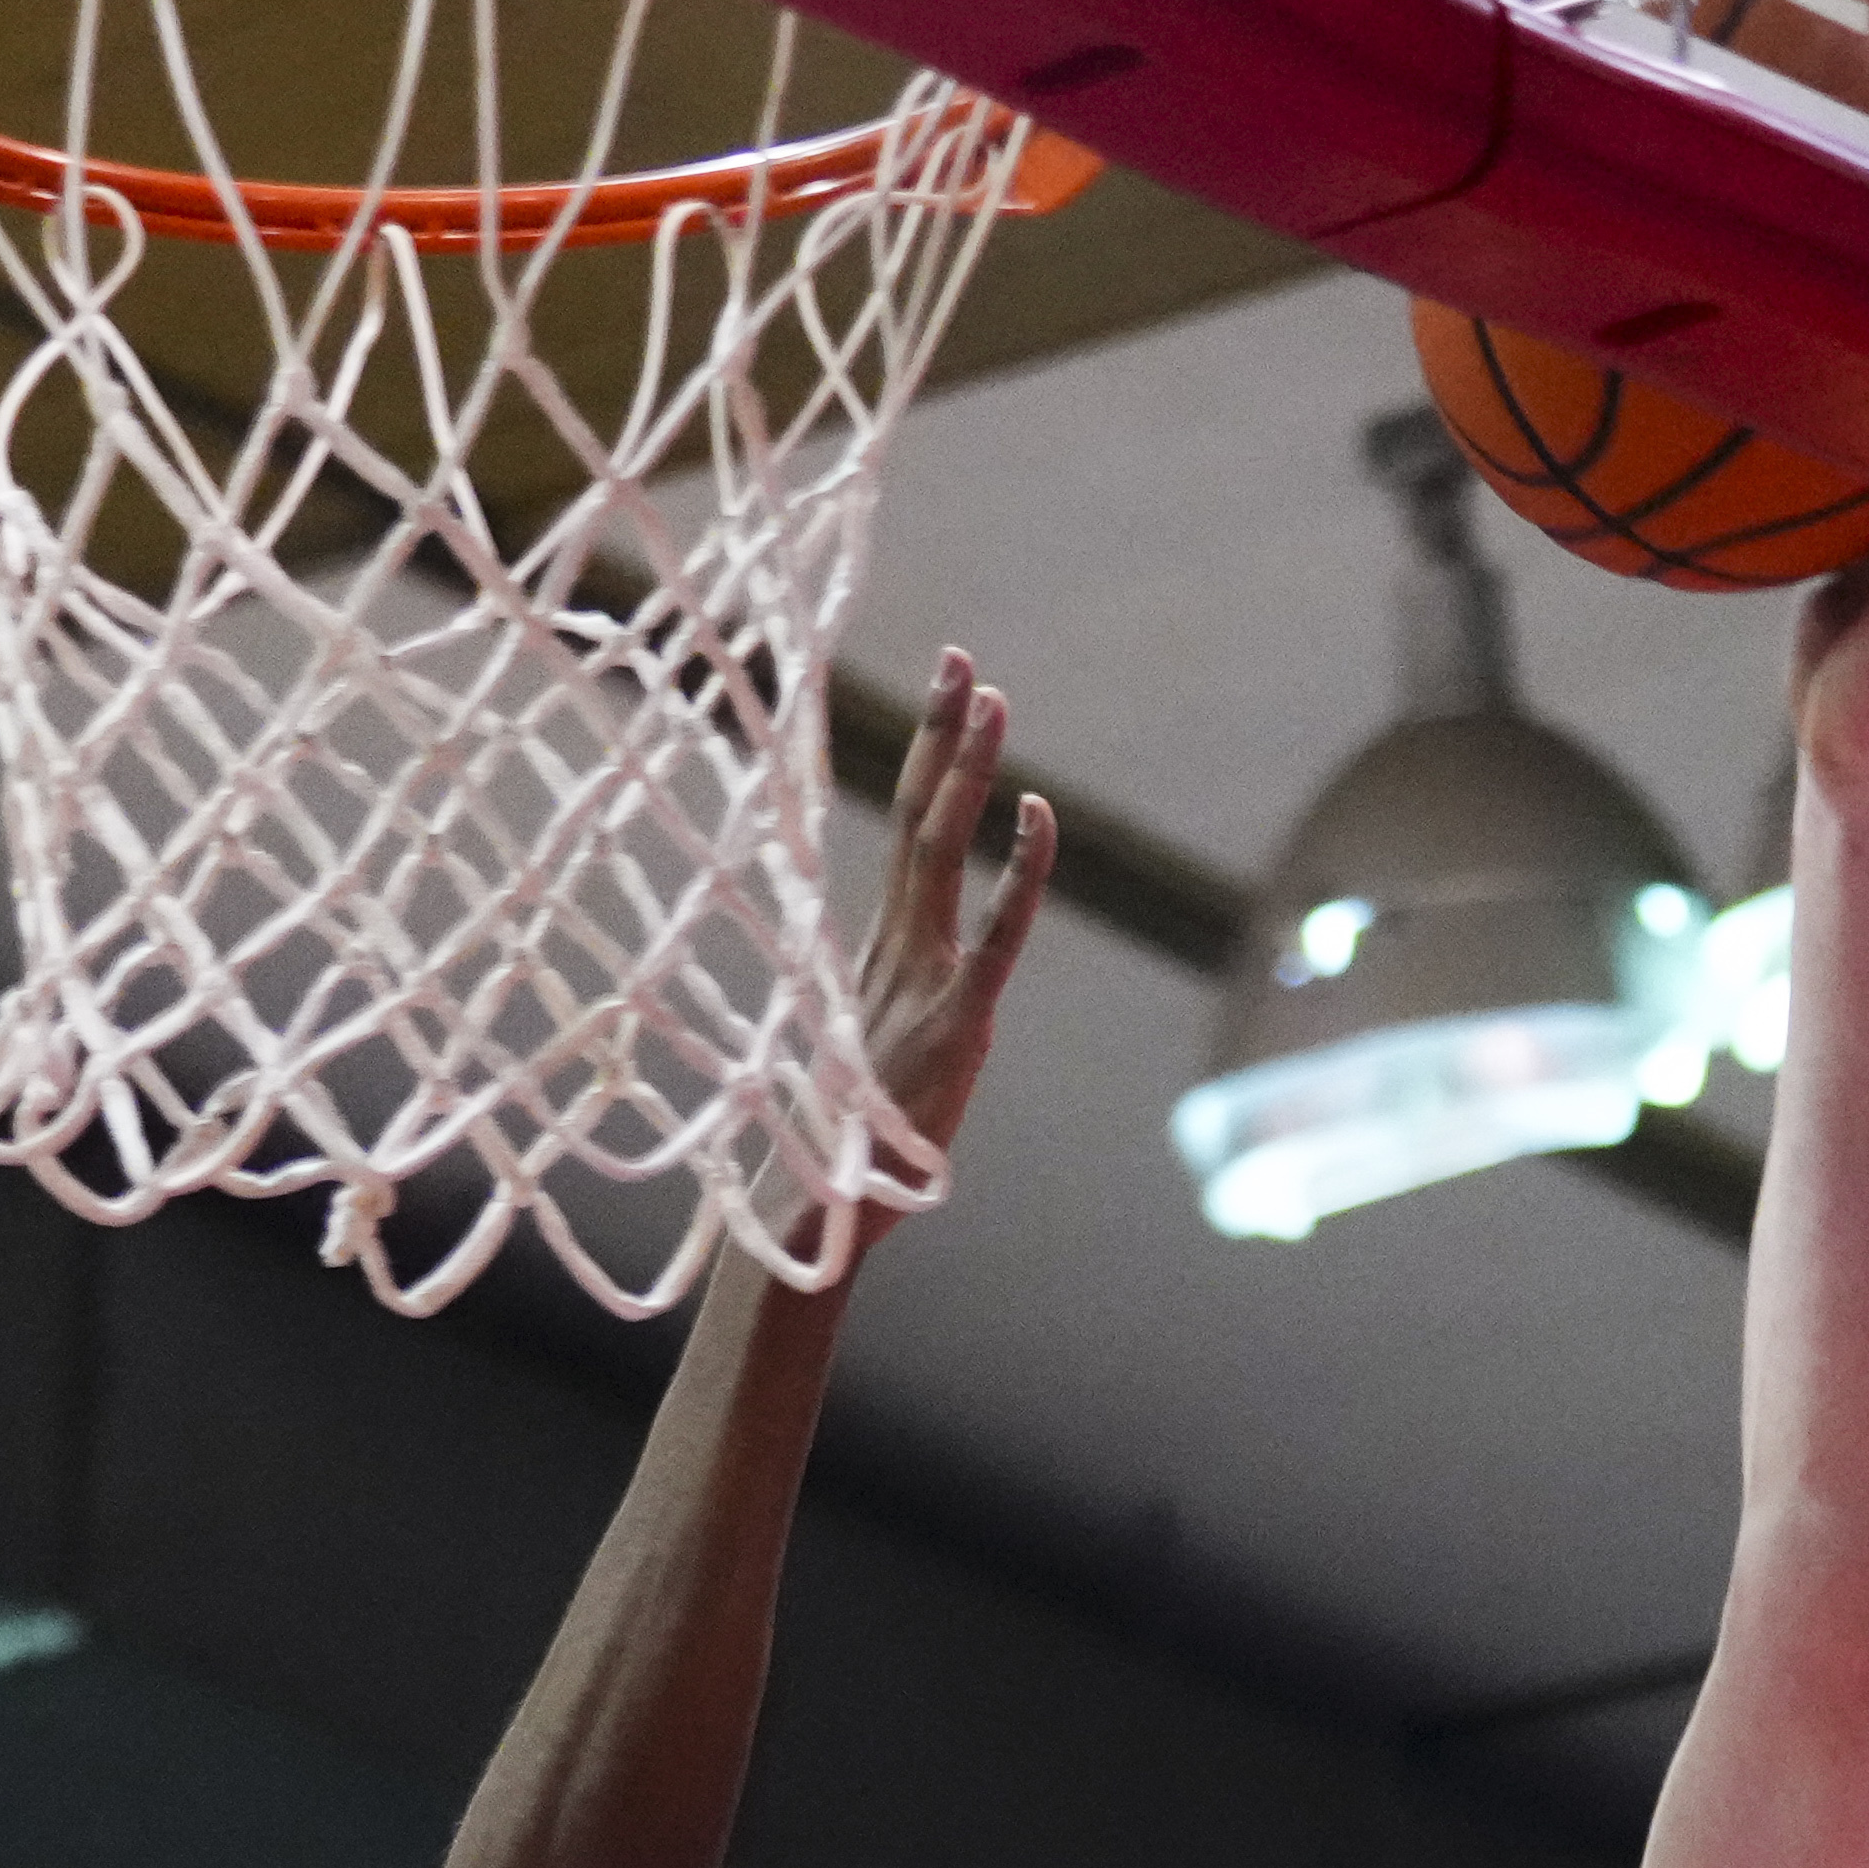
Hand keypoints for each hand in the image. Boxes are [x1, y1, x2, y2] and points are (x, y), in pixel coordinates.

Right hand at [854, 649, 1055, 1190]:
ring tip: (989, 697)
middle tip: (960, 658)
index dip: (927, 758)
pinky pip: (996, 934)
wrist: (829, 1209)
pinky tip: (1039, 814)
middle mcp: (896, 948)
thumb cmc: (847, 1140)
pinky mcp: (956, 1021)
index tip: (947, 690)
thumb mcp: (867, 1054)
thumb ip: (879, 1013)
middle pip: (917, 817)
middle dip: (940, 735)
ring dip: (966, 771)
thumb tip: (880, 1004)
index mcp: (876, 951)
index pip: (906, 832)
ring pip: (942, 851)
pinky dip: (1021, 872)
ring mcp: (922, 978)